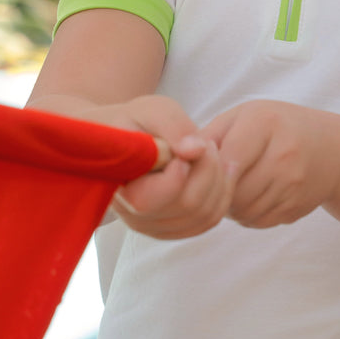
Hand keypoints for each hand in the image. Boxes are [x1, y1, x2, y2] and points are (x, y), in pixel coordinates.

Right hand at [110, 95, 237, 239]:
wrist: (124, 139)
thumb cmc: (135, 122)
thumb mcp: (150, 110)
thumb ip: (172, 125)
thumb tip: (195, 150)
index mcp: (117, 188)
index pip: (151, 200)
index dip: (179, 173)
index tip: (186, 146)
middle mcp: (132, 216)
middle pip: (187, 206)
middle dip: (208, 169)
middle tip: (206, 143)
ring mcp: (154, 227)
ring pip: (204, 216)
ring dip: (218, 180)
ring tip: (210, 153)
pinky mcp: (172, 229)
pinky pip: (209, 220)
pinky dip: (222, 194)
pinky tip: (218, 170)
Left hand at [200, 100, 339, 228]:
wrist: (330, 148)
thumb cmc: (275, 128)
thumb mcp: (244, 117)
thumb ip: (211, 135)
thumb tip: (178, 159)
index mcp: (266, 124)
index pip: (230, 159)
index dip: (210, 173)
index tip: (199, 175)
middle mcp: (285, 154)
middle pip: (235, 190)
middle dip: (218, 191)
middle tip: (212, 184)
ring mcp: (295, 184)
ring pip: (245, 210)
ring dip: (230, 206)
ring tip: (231, 189)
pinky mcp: (298, 207)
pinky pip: (259, 221)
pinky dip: (246, 215)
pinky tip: (249, 198)